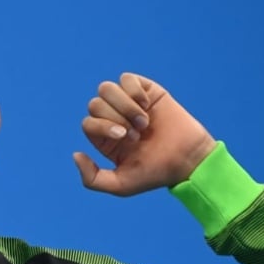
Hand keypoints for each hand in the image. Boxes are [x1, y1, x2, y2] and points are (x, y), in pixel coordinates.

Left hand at [72, 72, 216, 195]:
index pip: (88, 122)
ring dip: (124, 104)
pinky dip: (134, 91)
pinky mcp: (145, 90)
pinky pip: (126, 78)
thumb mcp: (121, 185)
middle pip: (95, 104)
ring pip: (106, 88)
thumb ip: (92, 179)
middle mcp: (113, 119)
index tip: (127, 138)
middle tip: (137, 133)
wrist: (188, 159)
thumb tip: (75, 154)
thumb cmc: (155, 173)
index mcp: (104, 138)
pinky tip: (148, 104)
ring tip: (143, 120)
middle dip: (116, 117)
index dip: (103, 127)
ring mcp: (128, 103)